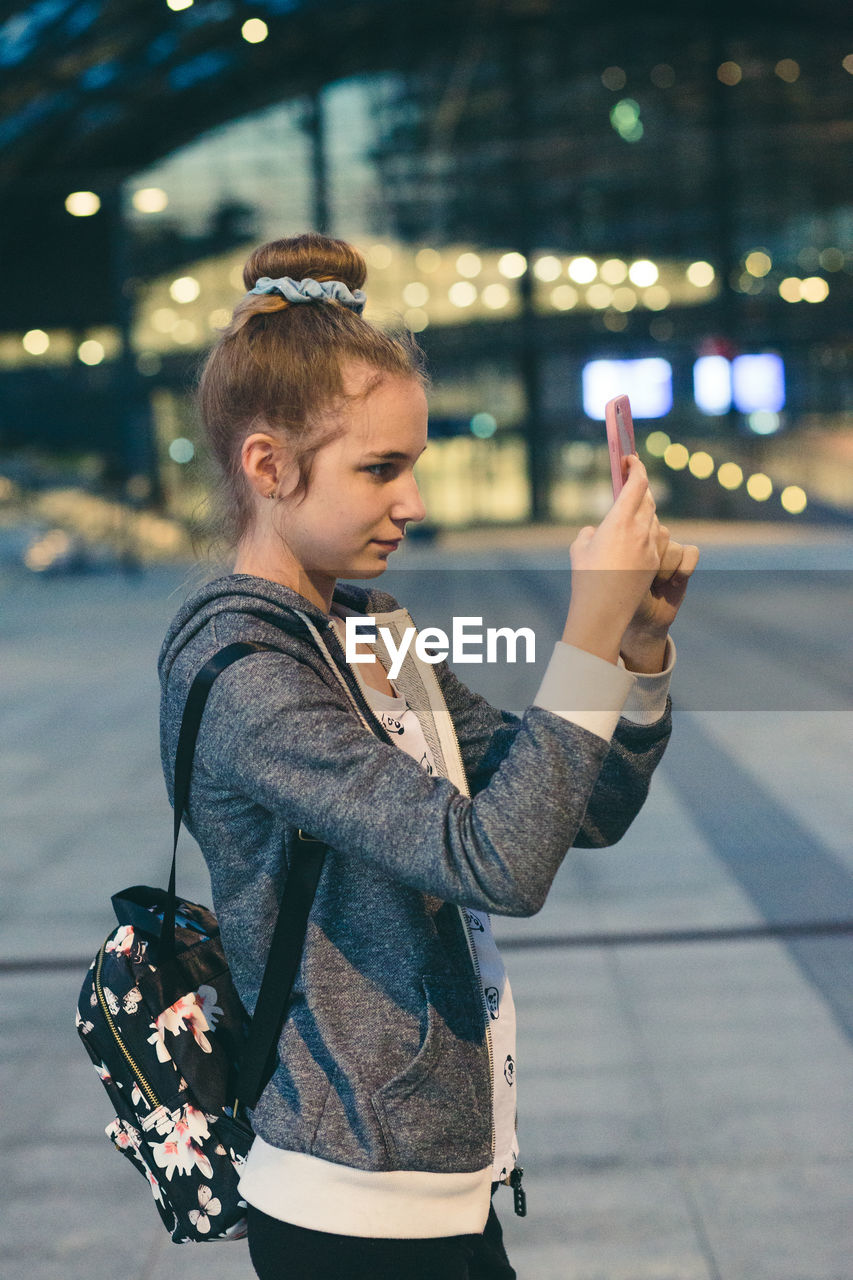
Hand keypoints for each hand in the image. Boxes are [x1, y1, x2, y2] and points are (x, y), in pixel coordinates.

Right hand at [563, 456, 663, 663]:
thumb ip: (590, 532)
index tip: (630, 459)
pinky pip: (657, 539)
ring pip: (655, 519)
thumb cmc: (586, 578)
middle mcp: (640, 531)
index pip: (638, 484)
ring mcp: (651, 547)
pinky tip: (636, 539)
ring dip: (646, 512)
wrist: (604, 611)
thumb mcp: (579, 548)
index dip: (637, 467)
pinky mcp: (655, 562)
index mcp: (619, 521)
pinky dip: (648, 532)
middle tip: (630, 482)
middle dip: (640, 488)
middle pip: (649, 498)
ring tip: (632, 512)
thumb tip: (597, 531)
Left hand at [620, 532, 699, 670]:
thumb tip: (592, 529)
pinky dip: (684, 568)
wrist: (642, 619)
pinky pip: (691, 553)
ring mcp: (668, 551)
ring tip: (655, 585)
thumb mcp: (612, 574)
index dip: (641, 542)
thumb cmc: (621, 598)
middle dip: (651, 559)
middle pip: (660, 533)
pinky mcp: (684, 562)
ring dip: (664, 570)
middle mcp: (650, 542)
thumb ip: (610, 550)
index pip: (641, 523)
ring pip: (674, 547)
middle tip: (642, 578)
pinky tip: (673, 583)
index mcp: (630, 539)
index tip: (631, 565)